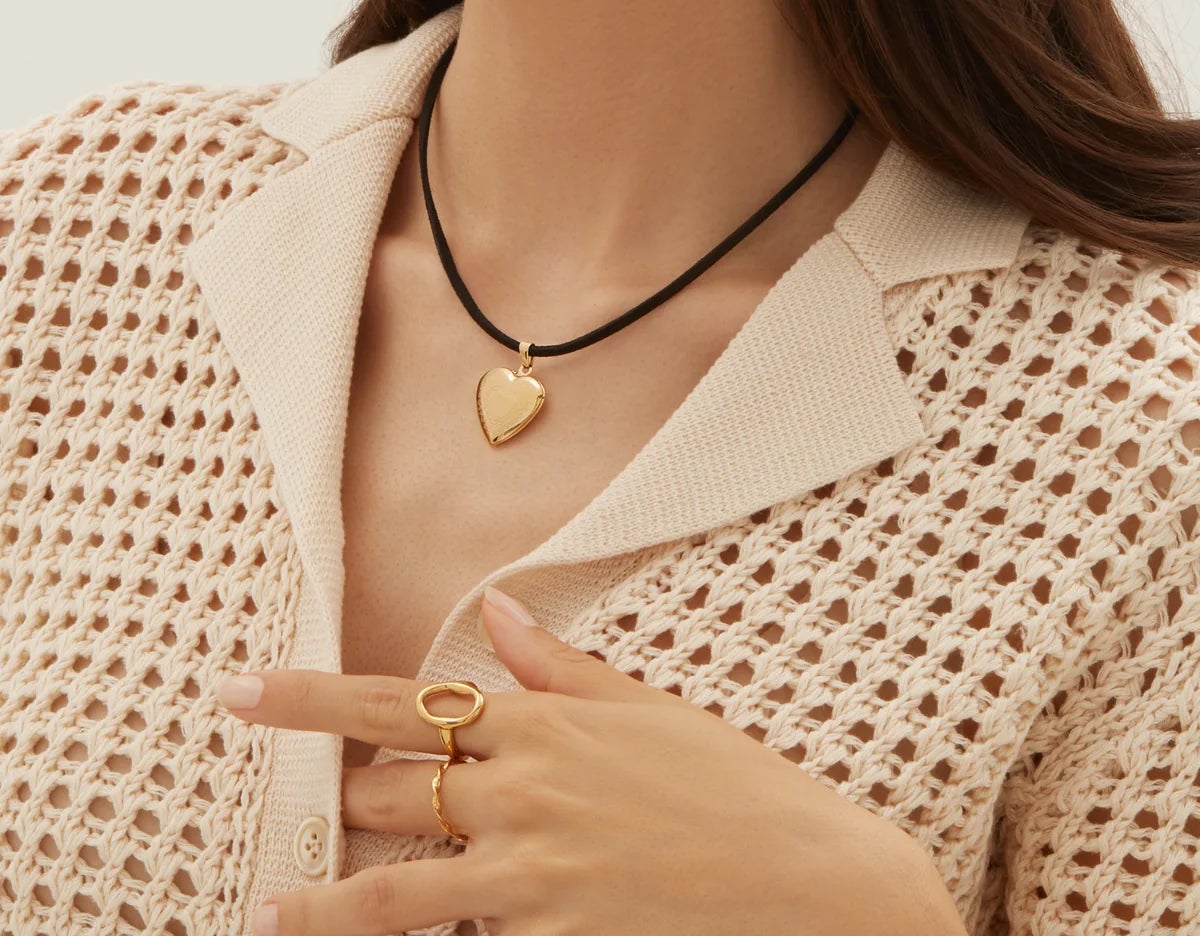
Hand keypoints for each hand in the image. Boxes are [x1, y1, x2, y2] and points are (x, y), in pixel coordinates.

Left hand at [216, 587, 963, 934]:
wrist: (817, 888)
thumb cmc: (738, 792)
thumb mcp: (651, 709)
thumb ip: (559, 667)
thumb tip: (496, 613)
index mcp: (542, 722)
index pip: (394, 700)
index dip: (303, 698)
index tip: (234, 692)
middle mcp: (523, 792)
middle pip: (385, 793)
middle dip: (340, 800)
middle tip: (302, 803)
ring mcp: (530, 877)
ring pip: (392, 888)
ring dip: (326, 902)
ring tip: (275, 909)